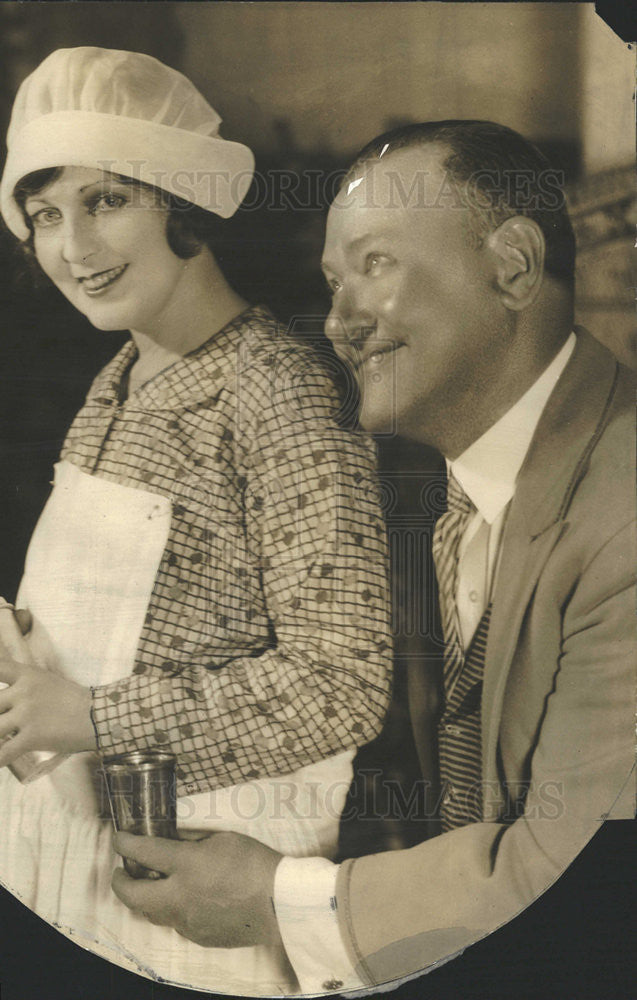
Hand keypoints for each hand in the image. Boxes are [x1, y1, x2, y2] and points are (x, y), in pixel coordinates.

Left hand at [0, 658, 95, 763]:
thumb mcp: (47, 682)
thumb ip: (23, 685)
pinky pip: (3, 753)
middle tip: (3, 722)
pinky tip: (0, 760)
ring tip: (2, 739)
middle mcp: (23, 692)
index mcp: (27, 675)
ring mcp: (27, 715)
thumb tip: (4, 699)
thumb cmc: (73, 700)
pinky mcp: (32, 737)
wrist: (98, 716)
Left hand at [111, 831, 282, 948]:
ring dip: (143, 899)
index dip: (125, 844)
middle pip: (133, 894)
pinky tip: (183, 901)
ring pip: (152, 914)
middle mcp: (179, 896)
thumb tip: (176, 845)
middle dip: (119, 882)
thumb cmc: (255, 863)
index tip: (119, 839)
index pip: (143, 852)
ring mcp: (187, 921)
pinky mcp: (198, 936)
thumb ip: (193, 843)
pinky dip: (171, 911)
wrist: (278, 902)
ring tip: (147, 887)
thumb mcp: (222, 839)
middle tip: (119, 872)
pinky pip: (176, 924)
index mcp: (186, 866)